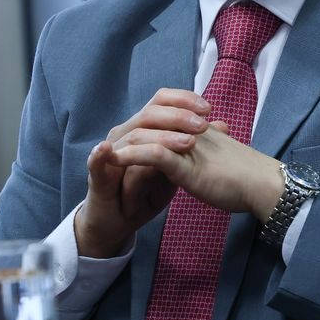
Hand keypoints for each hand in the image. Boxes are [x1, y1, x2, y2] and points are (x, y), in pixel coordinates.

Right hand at [76, 88, 211, 257]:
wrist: (121, 219)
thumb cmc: (148, 190)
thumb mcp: (177, 167)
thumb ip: (193, 146)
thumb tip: (222, 125)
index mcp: (144, 129)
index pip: (161, 102)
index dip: (183, 100)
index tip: (209, 108)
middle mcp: (126, 135)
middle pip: (150, 114)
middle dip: (178, 118)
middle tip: (203, 126)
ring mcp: (111, 153)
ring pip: (133, 137)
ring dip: (159, 138)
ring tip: (186, 144)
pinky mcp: (97, 176)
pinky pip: (97, 163)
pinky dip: (100, 155)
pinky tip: (107, 149)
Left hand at [102, 109, 285, 222]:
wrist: (264, 185)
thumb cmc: (248, 176)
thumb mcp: (223, 156)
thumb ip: (212, 145)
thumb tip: (215, 134)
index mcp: (199, 130)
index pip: (166, 113)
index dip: (145, 124)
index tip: (126, 142)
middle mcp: (190, 131)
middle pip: (151, 119)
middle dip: (126, 133)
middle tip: (108, 149)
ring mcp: (187, 146)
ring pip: (147, 133)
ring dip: (122, 145)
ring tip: (104, 156)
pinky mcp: (186, 164)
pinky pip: (153, 153)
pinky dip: (130, 155)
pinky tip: (115, 161)